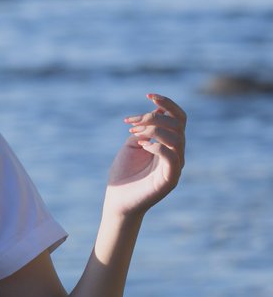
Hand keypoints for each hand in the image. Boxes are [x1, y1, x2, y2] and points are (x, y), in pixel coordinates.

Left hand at [104, 94, 186, 217]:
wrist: (118, 200)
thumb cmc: (124, 173)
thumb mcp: (133, 144)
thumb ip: (145, 128)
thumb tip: (158, 111)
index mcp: (169, 144)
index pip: (179, 118)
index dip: (168, 104)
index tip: (149, 96)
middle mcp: (176, 154)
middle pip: (178, 124)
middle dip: (154, 117)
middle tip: (131, 123)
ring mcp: (175, 166)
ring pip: (177, 138)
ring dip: (154, 130)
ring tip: (135, 133)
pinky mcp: (170, 179)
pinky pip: (171, 156)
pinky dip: (157, 146)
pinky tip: (143, 146)